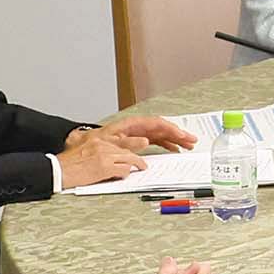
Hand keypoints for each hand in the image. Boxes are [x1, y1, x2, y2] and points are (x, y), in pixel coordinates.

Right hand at [56, 135, 147, 188]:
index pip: (119, 143)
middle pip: (127, 150)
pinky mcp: (105, 167)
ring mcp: (105, 156)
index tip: (133, 155)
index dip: (127, 151)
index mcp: (96, 140)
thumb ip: (98, 151)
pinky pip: (123, 170)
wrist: (56, 170)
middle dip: (136, 158)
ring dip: (135, 165)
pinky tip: (123, 176)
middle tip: (142, 164)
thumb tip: (110, 159)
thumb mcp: (83, 151)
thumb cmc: (66, 164)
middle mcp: (102, 145)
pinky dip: (125, 174)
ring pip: (129, 159)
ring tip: (139, 169)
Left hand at [82, 115, 197, 153]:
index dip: (170, 128)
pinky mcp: (137, 141)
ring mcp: (137, 134)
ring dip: (175, 139)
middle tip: (192, 140)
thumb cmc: (93, 144)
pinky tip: (174, 149)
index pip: (156, 123)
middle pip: (162, 128)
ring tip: (188, 146)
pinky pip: (156, 141)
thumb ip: (127, 142)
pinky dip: (166, 144)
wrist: (82, 148)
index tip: (182, 135)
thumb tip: (145, 141)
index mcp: (131, 125)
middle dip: (178, 133)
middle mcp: (136, 128)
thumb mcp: (109, 143)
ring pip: (161, 134)